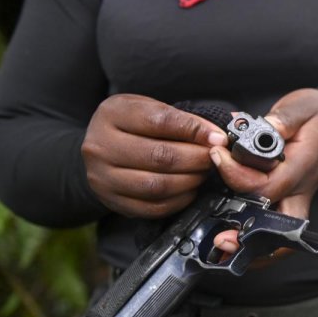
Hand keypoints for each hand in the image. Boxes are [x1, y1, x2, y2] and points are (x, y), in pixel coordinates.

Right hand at [82, 94, 227, 218]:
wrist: (99, 149)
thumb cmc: (131, 125)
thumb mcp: (150, 108)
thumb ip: (183, 118)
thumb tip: (218, 135)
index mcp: (112, 114)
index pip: (160, 121)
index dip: (194, 130)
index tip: (218, 137)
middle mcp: (101, 147)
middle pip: (159, 156)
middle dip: (196, 158)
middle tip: (214, 157)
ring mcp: (103, 178)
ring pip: (156, 185)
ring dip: (189, 180)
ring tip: (203, 172)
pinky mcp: (112, 201)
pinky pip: (152, 207)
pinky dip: (179, 200)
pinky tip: (190, 189)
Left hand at [210, 89, 317, 257]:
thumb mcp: (303, 107)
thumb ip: (284, 118)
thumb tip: (263, 129)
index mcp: (302, 166)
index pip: (267, 183)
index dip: (237, 175)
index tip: (218, 154)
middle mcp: (301, 190)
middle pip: (277, 225)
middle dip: (248, 235)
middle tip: (220, 238)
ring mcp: (297, 199)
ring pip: (280, 237)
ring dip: (253, 246)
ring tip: (222, 246)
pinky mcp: (290, 201)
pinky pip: (276, 230)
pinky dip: (257, 241)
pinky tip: (233, 239)